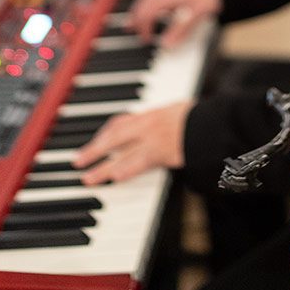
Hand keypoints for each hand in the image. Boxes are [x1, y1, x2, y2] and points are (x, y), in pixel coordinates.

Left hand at [73, 101, 191, 184]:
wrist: (211, 121)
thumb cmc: (201, 117)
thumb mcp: (180, 111)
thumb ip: (167, 118)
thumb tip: (166, 122)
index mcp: (151, 114)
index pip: (120, 122)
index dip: (104, 134)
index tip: (95, 142)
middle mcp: (147, 124)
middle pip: (113, 137)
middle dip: (94, 149)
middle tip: (78, 161)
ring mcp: (152, 138)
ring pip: (120, 153)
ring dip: (102, 167)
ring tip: (88, 179)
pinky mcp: (161, 152)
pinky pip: (138, 162)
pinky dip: (126, 170)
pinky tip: (115, 178)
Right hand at [129, 0, 223, 46]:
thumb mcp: (197, 15)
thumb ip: (181, 31)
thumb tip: (166, 45)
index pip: (146, 13)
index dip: (143, 28)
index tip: (145, 40)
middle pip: (143, 2)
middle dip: (135, 17)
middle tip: (131, 29)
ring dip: (141, 9)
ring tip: (137, 20)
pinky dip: (150, 4)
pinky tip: (157, 10)